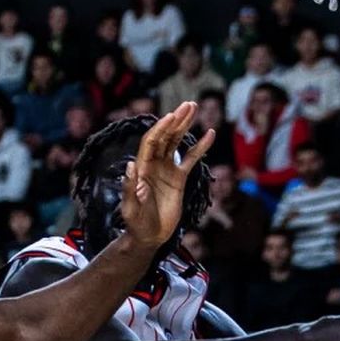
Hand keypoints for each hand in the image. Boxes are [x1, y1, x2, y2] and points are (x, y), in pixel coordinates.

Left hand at [118, 103, 214, 251]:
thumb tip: (131, 166)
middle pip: (165, 136)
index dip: (161, 128)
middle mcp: (154, 164)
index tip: (171, 116)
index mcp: (142, 168)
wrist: (148, 236)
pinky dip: (200, 147)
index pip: (151, 142)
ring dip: (185, 125)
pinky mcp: (178, 178)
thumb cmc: (135, 223)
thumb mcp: (130, 208)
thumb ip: (130, 189)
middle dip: (176, 120)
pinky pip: (190, 159)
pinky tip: (210, 134)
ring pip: (177, 142)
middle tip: (189, 105)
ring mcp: (167, 169)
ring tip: (194, 108)